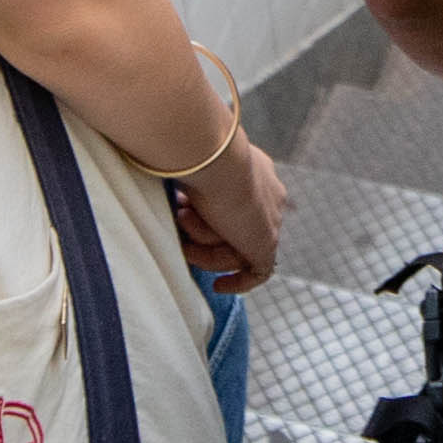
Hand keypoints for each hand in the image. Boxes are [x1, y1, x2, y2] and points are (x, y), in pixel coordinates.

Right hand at [169, 133, 285, 293]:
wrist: (210, 157)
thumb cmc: (192, 156)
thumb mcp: (189, 169)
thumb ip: (189, 184)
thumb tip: (171, 198)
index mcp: (255, 170)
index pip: (242, 202)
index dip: (213, 219)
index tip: (184, 218)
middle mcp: (269, 194)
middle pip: (238, 229)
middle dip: (203, 234)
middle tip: (178, 221)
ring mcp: (271, 219)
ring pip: (237, 248)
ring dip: (205, 247)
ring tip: (185, 226)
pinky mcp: (267, 243)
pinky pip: (259, 271)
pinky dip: (239, 282)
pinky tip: (218, 286)